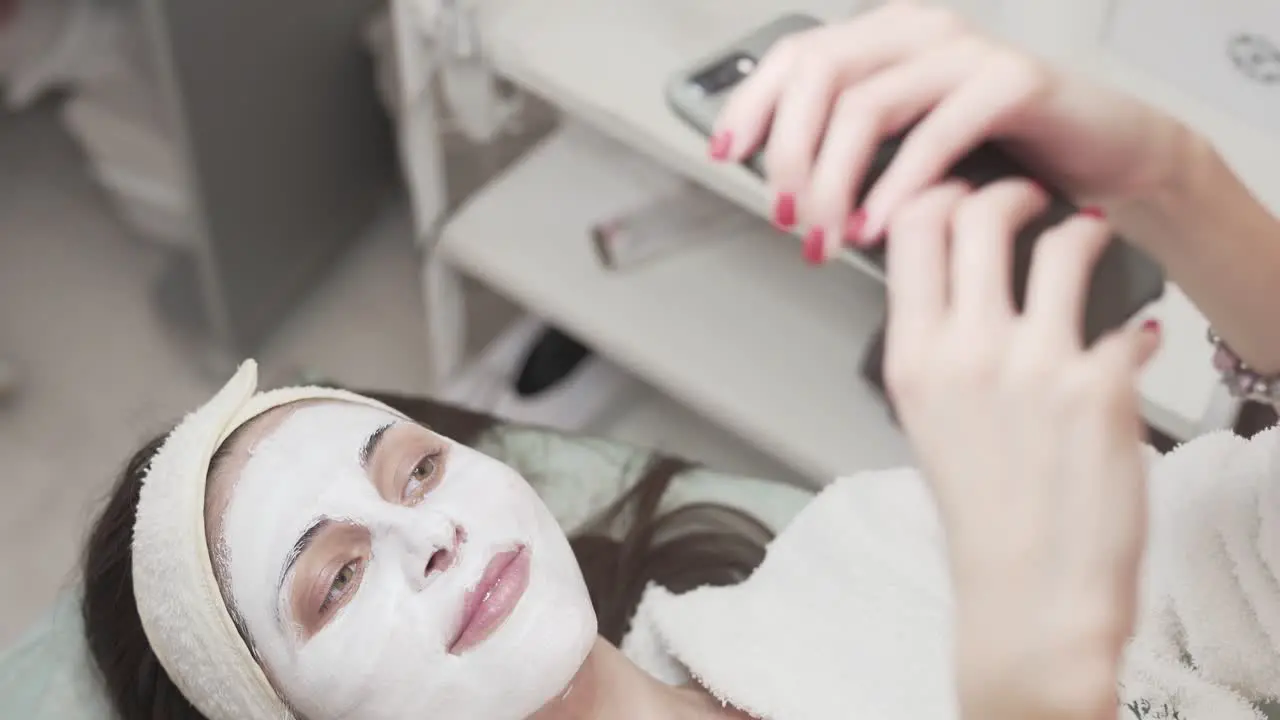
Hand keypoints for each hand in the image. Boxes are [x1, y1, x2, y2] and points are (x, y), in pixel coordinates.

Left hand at [710, 2, 1189, 261]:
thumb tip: (781, 186)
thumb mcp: (909, 146)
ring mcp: (966, 52)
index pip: (795, 56)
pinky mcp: (1013, 81)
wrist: (1109, 157)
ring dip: (832, 179)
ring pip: (864, 105)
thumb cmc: (1005, 154)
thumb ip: (852, 150)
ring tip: (825, 233)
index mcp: (886, 39)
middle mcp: (920, 33)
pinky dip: (897, 187)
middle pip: (818, 76)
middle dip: (787, 152)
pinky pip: (934, 133)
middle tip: (785, 214)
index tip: (726, 153)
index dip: (752, 104)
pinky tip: (878, 227)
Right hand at [883, 180, 1157, 719]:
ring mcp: (1033, 366)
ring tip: (1089, 239)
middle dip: (1009, 191)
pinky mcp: (1099, 386)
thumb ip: (937, 346)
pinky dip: (1135, 319)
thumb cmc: (984, 514)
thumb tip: (960, 288)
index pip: (911, 231)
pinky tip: (1134, 335)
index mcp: (914, 358)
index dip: (938, 194)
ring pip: (1061, 243)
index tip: (959, 194)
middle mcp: (966, 353)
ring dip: (1082, 231)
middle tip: (1030, 200)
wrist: (1030, 589)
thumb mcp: (927, 420)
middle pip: (976, 214)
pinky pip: (1125, 317)